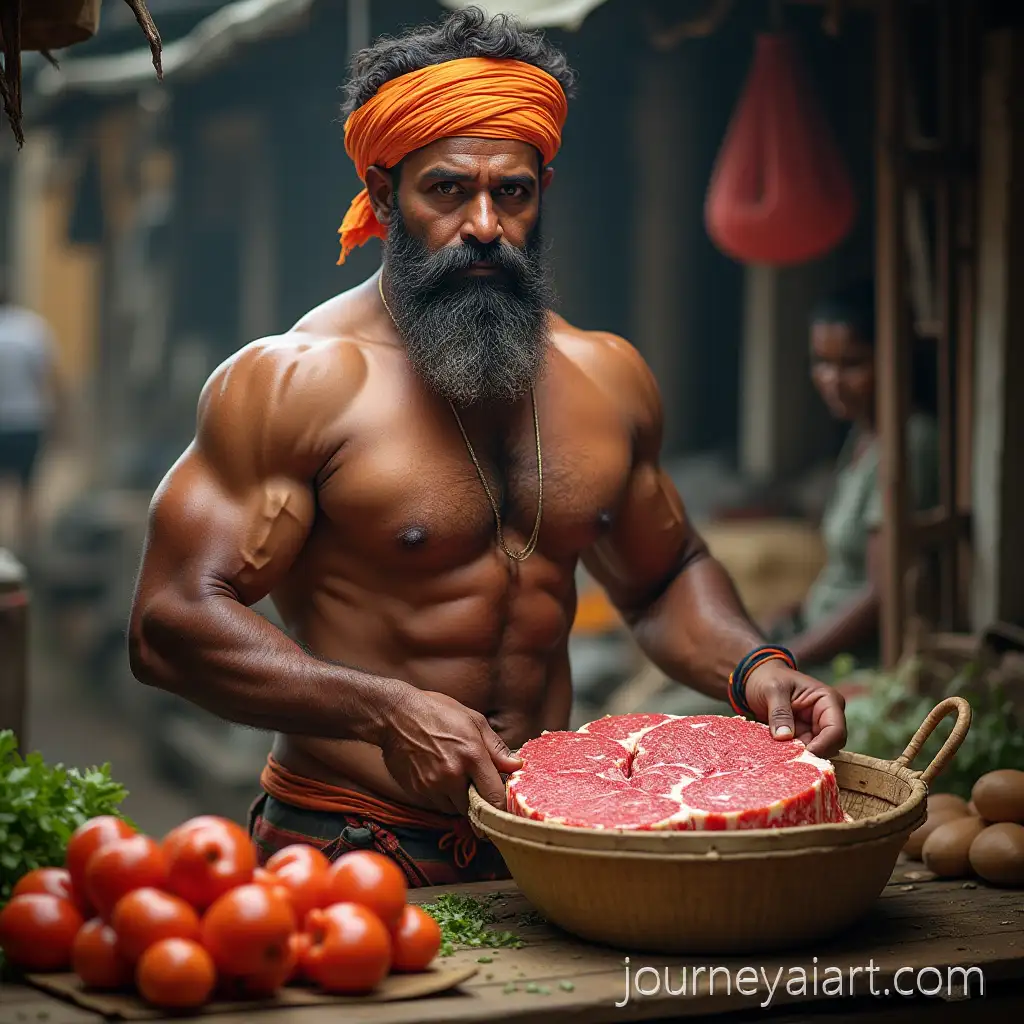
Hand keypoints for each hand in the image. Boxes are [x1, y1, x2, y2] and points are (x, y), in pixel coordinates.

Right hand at [380, 690, 522, 815]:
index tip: (504, 807)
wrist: (395, 715)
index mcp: (472, 755)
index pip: (494, 795)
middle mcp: (452, 775)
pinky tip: (438, 776)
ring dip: (459, 800)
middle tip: (476, 785)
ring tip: (455, 777)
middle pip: (475, 808)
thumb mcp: (473, 719)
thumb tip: (516, 766)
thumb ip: (496, 747)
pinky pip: (436, 804)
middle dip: (478, 799)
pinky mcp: (416, 791)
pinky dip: (441, 797)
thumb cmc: (436, 711)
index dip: (502, 805)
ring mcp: (432, 786)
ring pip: (454, 809)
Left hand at [743, 663, 846, 757]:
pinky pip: (803, 751)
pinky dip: (793, 755)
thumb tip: (784, 736)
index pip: (836, 730)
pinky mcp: (804, 736)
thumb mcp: (773, 690)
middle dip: (813, 754)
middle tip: (791, 759)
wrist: (758, 679)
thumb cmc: (769, 678)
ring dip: (801, 756)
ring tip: (782, 757)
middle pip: (831, 745)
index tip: (804, 755)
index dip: (823, 745)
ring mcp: (816, 728)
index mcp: (828, 700)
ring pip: (818, 752)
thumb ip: (779, 712)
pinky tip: (780, 755)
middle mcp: (827, 716)